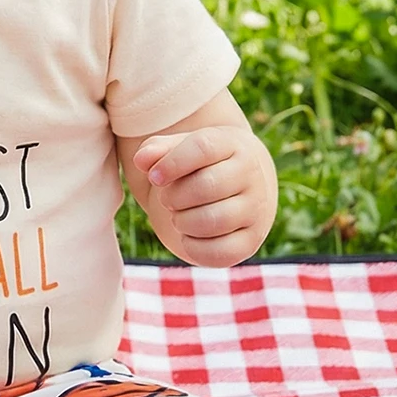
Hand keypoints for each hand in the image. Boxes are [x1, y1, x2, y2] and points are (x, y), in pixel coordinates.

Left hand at [131, 124, 274, 267]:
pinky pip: (218, 252)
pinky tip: (188, 235)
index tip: (154, 177)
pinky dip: (193, 247)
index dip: (172, 163)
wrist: (240, 186)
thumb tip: (141, 161)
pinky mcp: (251, 242)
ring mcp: (255, 210)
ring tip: (178, 216)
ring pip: (212, 220)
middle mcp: (250, 175)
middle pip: (205, 186)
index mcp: (232, 145)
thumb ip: (156, 150)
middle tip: (167, 199)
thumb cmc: (199, 164)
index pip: (202, 148)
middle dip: (174, 197)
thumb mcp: (179, 148)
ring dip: (182, 222)